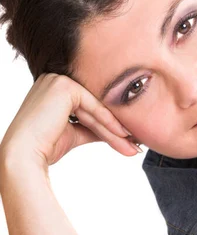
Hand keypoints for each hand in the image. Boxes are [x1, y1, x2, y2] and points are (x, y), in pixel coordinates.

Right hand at [0, 73, 141, 167]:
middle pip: (94, 107)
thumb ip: (94, 127)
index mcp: (54, 88)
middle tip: (134, 145)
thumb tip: (118, 131)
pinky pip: (93, 106)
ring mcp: (57, 79)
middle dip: (115, 129)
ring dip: (115, 130)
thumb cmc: (45, 147)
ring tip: (132, 146)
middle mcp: (54, 79)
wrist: (25, 156)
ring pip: (95, 108)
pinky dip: (108, 122)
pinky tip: (122, 135)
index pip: (88, 107)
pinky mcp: (63, 86)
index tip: (128, 140)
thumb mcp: (75, 133)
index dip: (109, 125)